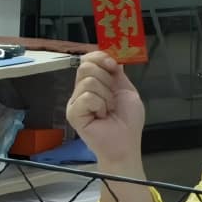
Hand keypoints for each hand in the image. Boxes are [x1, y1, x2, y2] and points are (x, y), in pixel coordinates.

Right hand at [65, 51, 145, 166]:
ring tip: (108, 110)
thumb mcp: (126, 90)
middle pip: (85, 66)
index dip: (100, 58)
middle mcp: (81, 91)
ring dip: (106, 96)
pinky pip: (86, 97)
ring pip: (88, 82)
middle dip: (106, 78)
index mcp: (94, 84)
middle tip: (113, 97)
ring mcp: (75, 102)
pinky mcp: (73, 113)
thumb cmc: (128, 122)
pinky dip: (100, 105)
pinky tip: (101, 116)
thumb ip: (117, 73)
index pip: (88, 60)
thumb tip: (112, 57)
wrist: (126, 144)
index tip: (114, 66)